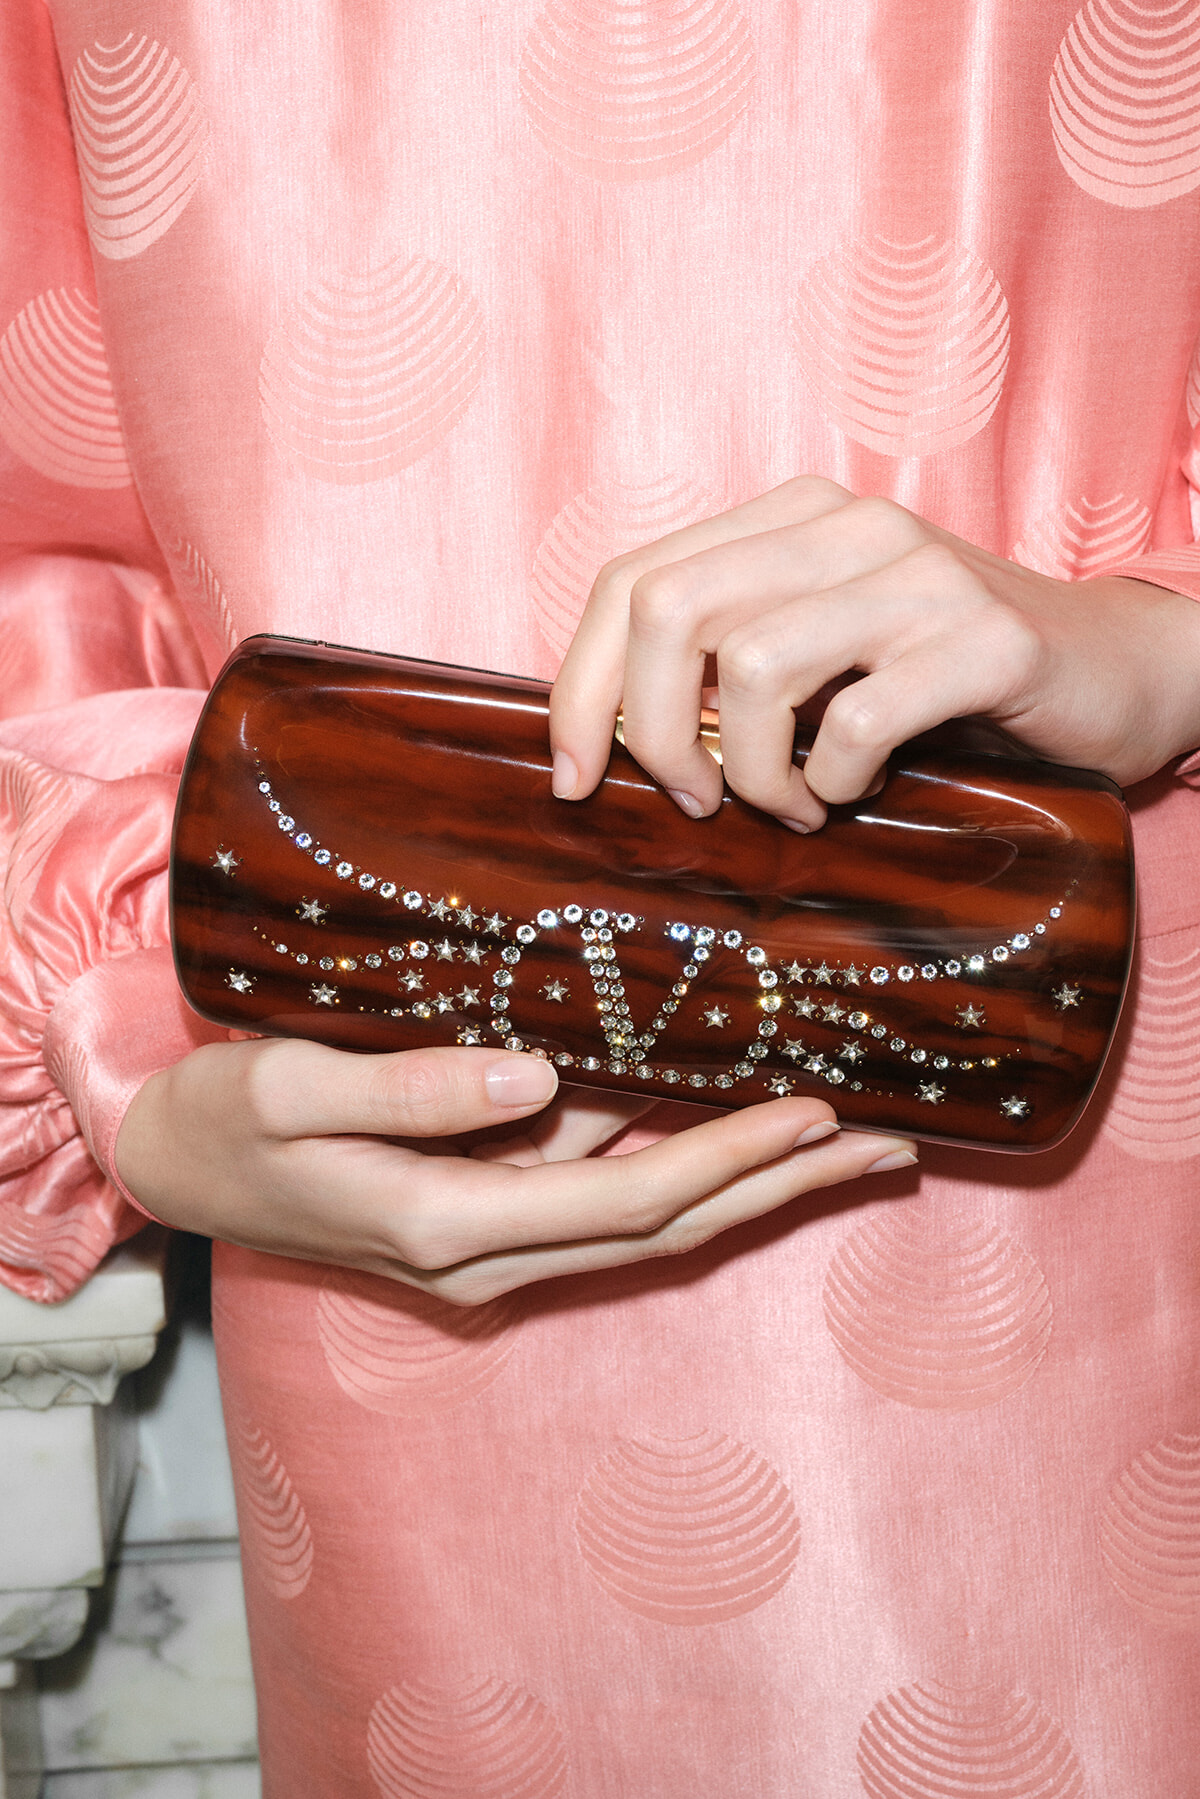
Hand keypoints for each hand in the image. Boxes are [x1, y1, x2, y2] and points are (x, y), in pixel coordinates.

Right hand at [114, 1038, 914, 1304]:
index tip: (818, 1110)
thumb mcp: (292, 1088)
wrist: (178, 1165)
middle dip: (781, 1188)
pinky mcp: (486, 1221)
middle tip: (891, 1146)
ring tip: (849, 1145)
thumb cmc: (225, 1116)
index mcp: (447, 1223)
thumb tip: (542, 1076)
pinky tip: (736, 1133)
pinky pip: (606, 1202)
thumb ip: (412, 1086)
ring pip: (649, 1226)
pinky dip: (684, 1173)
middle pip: (668, 1228)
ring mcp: (491, 1249)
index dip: (728, 1156)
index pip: (626, 1197)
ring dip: (750, 1188)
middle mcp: (488, 1254)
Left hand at [548, 476, 1199, 829]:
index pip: (631, 581)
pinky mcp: (984, 640)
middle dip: (652, 733)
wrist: (1111, 670)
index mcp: (788, 517)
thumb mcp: (817, 653)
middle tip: (698, 802)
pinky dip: (835, 781)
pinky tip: (854, 795)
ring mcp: (918, 575)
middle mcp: (847, 525)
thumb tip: (594, 745)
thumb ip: (719, 663)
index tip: (574, 779)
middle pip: (670, 612)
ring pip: (753, 667)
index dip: (580, 687)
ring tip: (793, 805)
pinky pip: (858, 721)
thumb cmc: (939, 680)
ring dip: (752, 771)